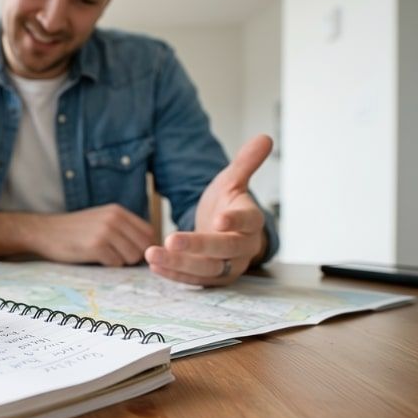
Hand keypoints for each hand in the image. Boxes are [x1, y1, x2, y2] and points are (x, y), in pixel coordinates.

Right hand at [32, 204, 153, 265]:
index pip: (148, 232)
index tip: (132, 253)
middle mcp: (114, 218)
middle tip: (115, 256)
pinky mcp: (96, 246)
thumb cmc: (74, 230)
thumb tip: (149, 249)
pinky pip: (116, 263)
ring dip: (120, 261)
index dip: (145, 246)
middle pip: (143, 247)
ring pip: (132, 257)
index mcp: (117, 211)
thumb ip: (123, 228)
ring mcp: (105, 231)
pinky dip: (108, 265)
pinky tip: (94, 258)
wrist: (44, 231)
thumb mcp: (101, 219)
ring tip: (103, 255)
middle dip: (133, 257)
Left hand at [145, 134, 271, 285]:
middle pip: (224, 249)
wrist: (224, 231)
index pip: (247, 221)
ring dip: (179, 263)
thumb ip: (245, 163)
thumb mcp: (233, 181)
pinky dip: (173, 274)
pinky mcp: (212, 279)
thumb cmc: (228, 204)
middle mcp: (243, 247)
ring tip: (152, 254)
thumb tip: (265, 137)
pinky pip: (193, 280)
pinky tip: (153, 265)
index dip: (234, 220)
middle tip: (171, 240)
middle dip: (198, 246)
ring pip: (206, 268)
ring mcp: (228, 266)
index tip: (218, 219)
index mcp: (251, 221)